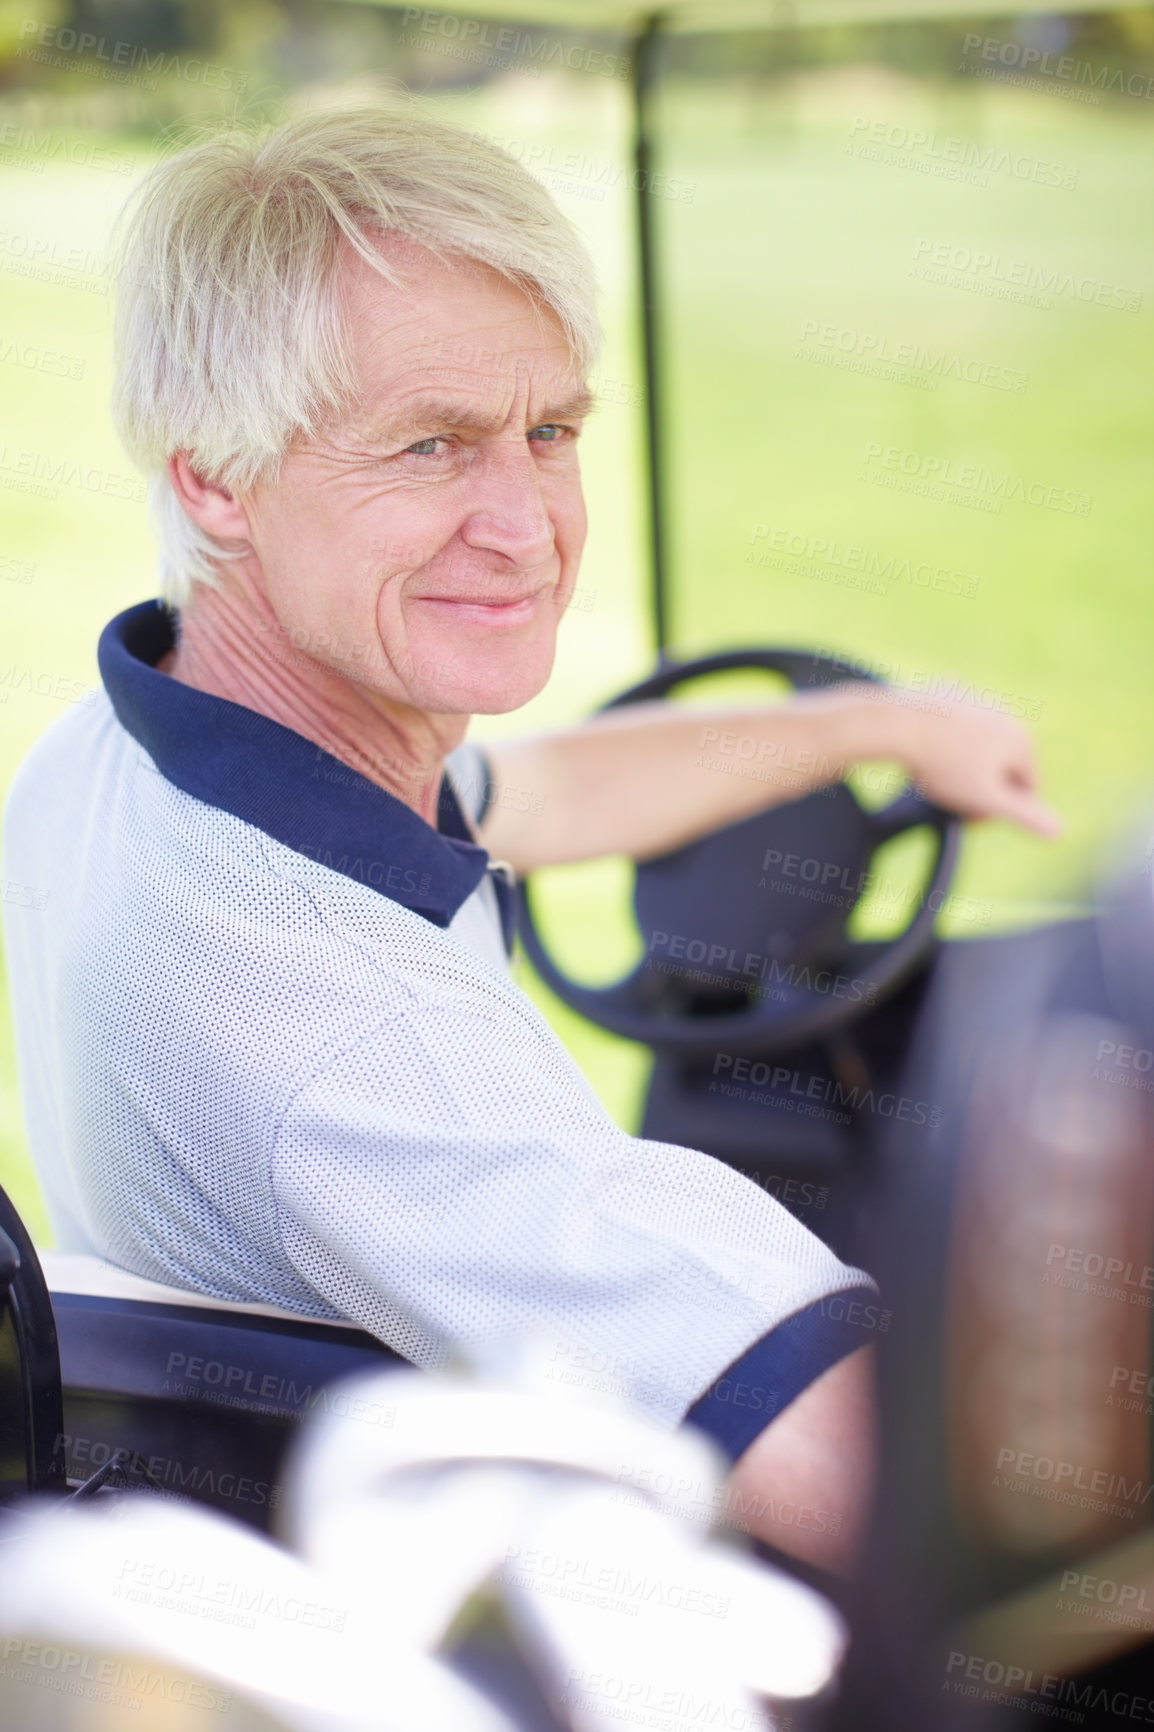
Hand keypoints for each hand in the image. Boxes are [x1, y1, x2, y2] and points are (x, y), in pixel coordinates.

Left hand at [864, 685, 1061, 838]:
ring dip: (964, 764)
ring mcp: (977, 699)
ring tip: (935, 775)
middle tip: (950, 799)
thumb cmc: (943, 765)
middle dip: (982, 787)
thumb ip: (1024, 816)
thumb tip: (1061, 832)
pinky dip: (944, 740)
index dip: (1002, 810)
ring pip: (978, 745)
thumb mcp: (986, 799)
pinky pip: (952, 726)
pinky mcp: (949, 692)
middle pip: (1002, 765)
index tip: (971, 816)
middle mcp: (1006, 714)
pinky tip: (926, 750)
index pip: (1027, 788)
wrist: (898, 724)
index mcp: (1022, 740)